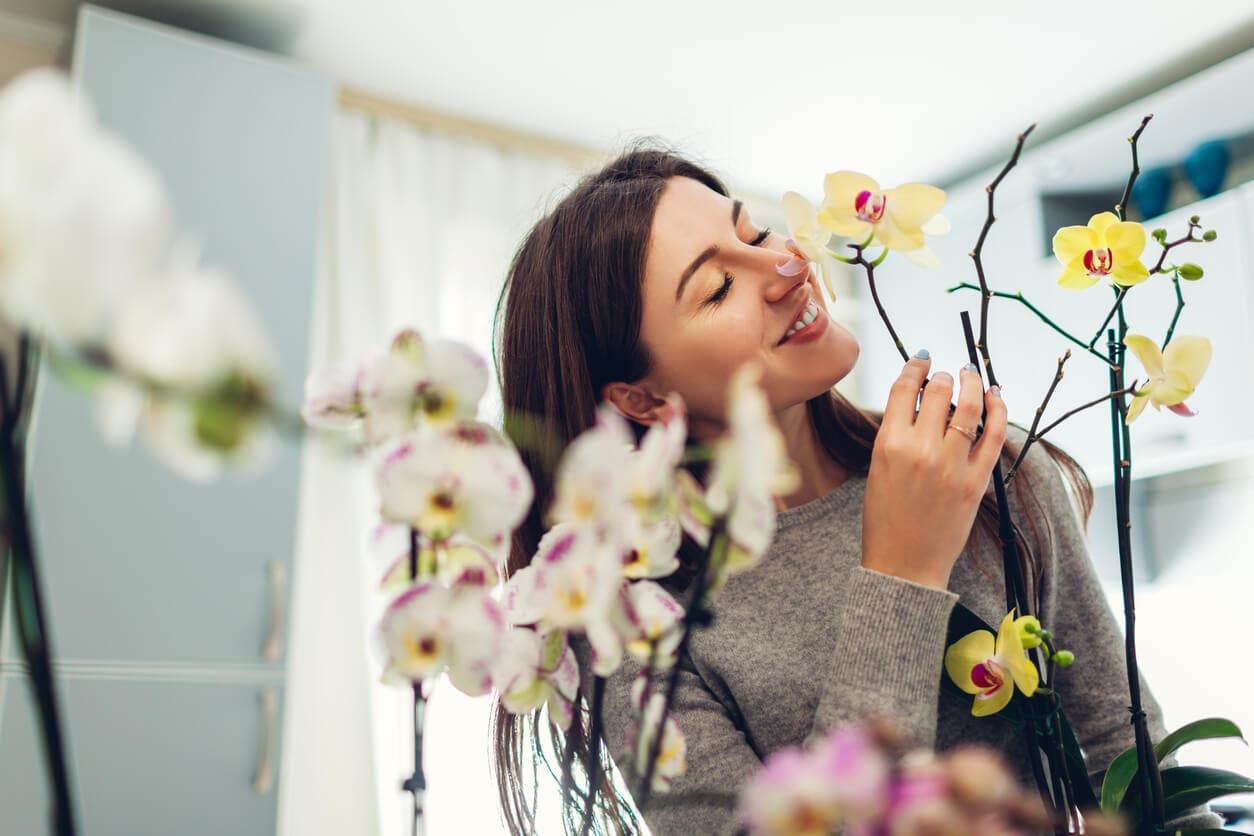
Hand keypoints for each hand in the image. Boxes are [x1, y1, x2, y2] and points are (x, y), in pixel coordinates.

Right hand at [861, 352, 1007, 589]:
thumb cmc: (886, 518)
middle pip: (937, 390)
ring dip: (972, 382)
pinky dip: (998, 409)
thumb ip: (897, 433)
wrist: (904, 564)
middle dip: (943, 376)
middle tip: (946, 376)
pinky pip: (993, 434)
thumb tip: (920, 399)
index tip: (922, 358)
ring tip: (971, 375)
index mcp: (888, 444)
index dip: (915, 366)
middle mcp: (920, 449)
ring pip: (969, 405)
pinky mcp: (976, 481)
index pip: (903, 388)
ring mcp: (951, 465)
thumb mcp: (879, 469)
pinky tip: (996, 395)